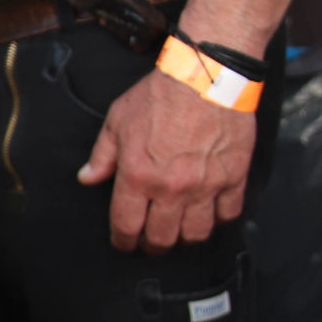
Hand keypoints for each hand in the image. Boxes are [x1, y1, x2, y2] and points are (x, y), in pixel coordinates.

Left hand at [76, 70, 256, 252]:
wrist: (206, 75)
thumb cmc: (161, 95)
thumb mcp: (118, 121)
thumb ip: (102, 155)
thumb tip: (88, 178)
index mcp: (138, 176)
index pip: (126, 226)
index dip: (123, 241)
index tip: (125, 242)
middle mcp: (171, 187)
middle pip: (162, 238)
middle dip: (153, 246)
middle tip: (152, 242)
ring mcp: (205, 185)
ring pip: (196, 234)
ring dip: (185, 238)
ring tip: (180, 231)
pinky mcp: (233, 177)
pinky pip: (228, 213)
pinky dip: (218, 218)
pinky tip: (210, 212)